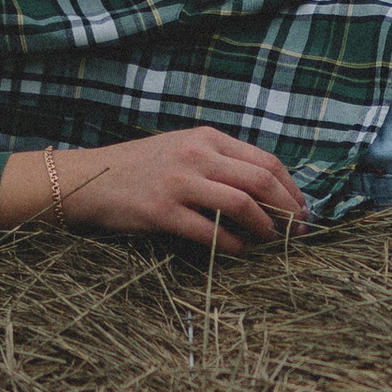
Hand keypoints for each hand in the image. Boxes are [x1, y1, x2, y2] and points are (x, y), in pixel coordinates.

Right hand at [0, 128, 307, 256]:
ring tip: (274, 244)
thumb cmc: (140, 169)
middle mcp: (196, 155)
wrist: (88, 180)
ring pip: (242, 205)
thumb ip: (220, 162)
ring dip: (267, 229)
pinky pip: (211, 232)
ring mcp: (179, 183)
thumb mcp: (183, 150)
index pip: (266, 162)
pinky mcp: (162, 211)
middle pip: (262, 182)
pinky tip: (241, 253)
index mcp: (207, 138)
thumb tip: (267, 190)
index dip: (292, 190)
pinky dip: (234, 246)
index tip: (302, 211)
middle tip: (299, 233)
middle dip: (289, 211)